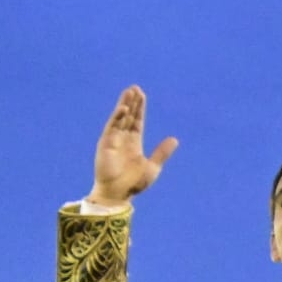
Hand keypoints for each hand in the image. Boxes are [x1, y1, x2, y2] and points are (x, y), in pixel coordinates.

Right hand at [88, 85, 178, 207]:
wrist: (118, 194)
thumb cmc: (134, 184)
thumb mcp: (153, 167)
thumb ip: (162, 153)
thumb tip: (175, 140)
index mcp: (134, 143)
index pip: (137, 121)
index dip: (140, 108)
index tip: (142, 95)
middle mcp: (123, 139)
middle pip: (128, 116)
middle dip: (132, 102)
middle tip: (135, 87)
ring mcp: (113, 140)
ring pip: (119, 118)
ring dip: (124, 105)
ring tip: (129, 92)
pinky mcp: (105, 144)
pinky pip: (112, 127)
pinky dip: (117, 117)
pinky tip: (124, 108)